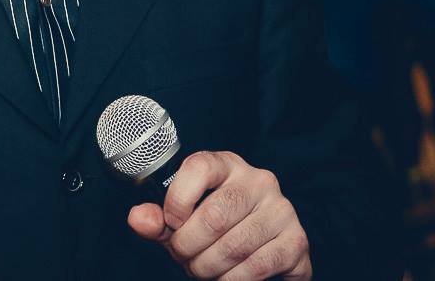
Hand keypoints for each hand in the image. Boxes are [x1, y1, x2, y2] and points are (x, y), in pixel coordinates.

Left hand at [128, 150, 309, 279]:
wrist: (258, 244)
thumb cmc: (213, 223)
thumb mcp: (182, 216)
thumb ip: (157, 219)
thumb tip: (138, 219)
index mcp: (227, 164)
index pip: (198, 168)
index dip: (176, 202)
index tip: (170, 224)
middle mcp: (259, 181)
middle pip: (214, 217)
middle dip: (188, 247)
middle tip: (183, 257)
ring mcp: (282, 210)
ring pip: (234, 246)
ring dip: (208, 268)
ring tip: (201, 269)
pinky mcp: (296, 241)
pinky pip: (258, 267)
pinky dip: (233, 280)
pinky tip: (225, 277)